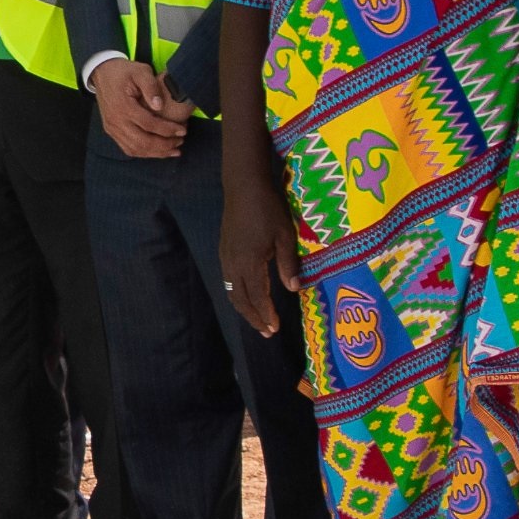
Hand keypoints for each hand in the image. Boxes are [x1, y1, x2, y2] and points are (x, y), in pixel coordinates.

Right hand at [86, 57, 192, 161]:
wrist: (102, 73)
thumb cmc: (124, 72)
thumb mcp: (140, 71)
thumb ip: (151, 87)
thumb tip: (160, 106)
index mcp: (123, 106)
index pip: (149, 124)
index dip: (167, 129)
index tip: (183, 130)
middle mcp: (116, 121)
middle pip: (142, 142)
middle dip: (164, 145)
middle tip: (180, 141)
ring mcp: (112, 128)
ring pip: (135, 149)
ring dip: (155, 153)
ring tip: (173, 150)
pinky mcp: (111, 131)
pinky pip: (127, 148)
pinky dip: (144, 153)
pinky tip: (157, 151)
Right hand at [219, 182, 301, 337]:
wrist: (243, 186)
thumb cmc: (268, 209)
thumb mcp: (285, 236)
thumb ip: (288, 264)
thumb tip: (294, 289)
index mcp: (249, 262)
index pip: (257, 297)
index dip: (266, 314)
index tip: (275, 328)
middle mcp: (233, 264)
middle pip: (240, 300)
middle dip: (253, 318)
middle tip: (267, 332)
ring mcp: (226, 257)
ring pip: (231, 291)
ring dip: (244, 308)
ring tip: (257, 319)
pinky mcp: (224, 251)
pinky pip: (228, 280)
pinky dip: (237, 294)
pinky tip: (247, 295)